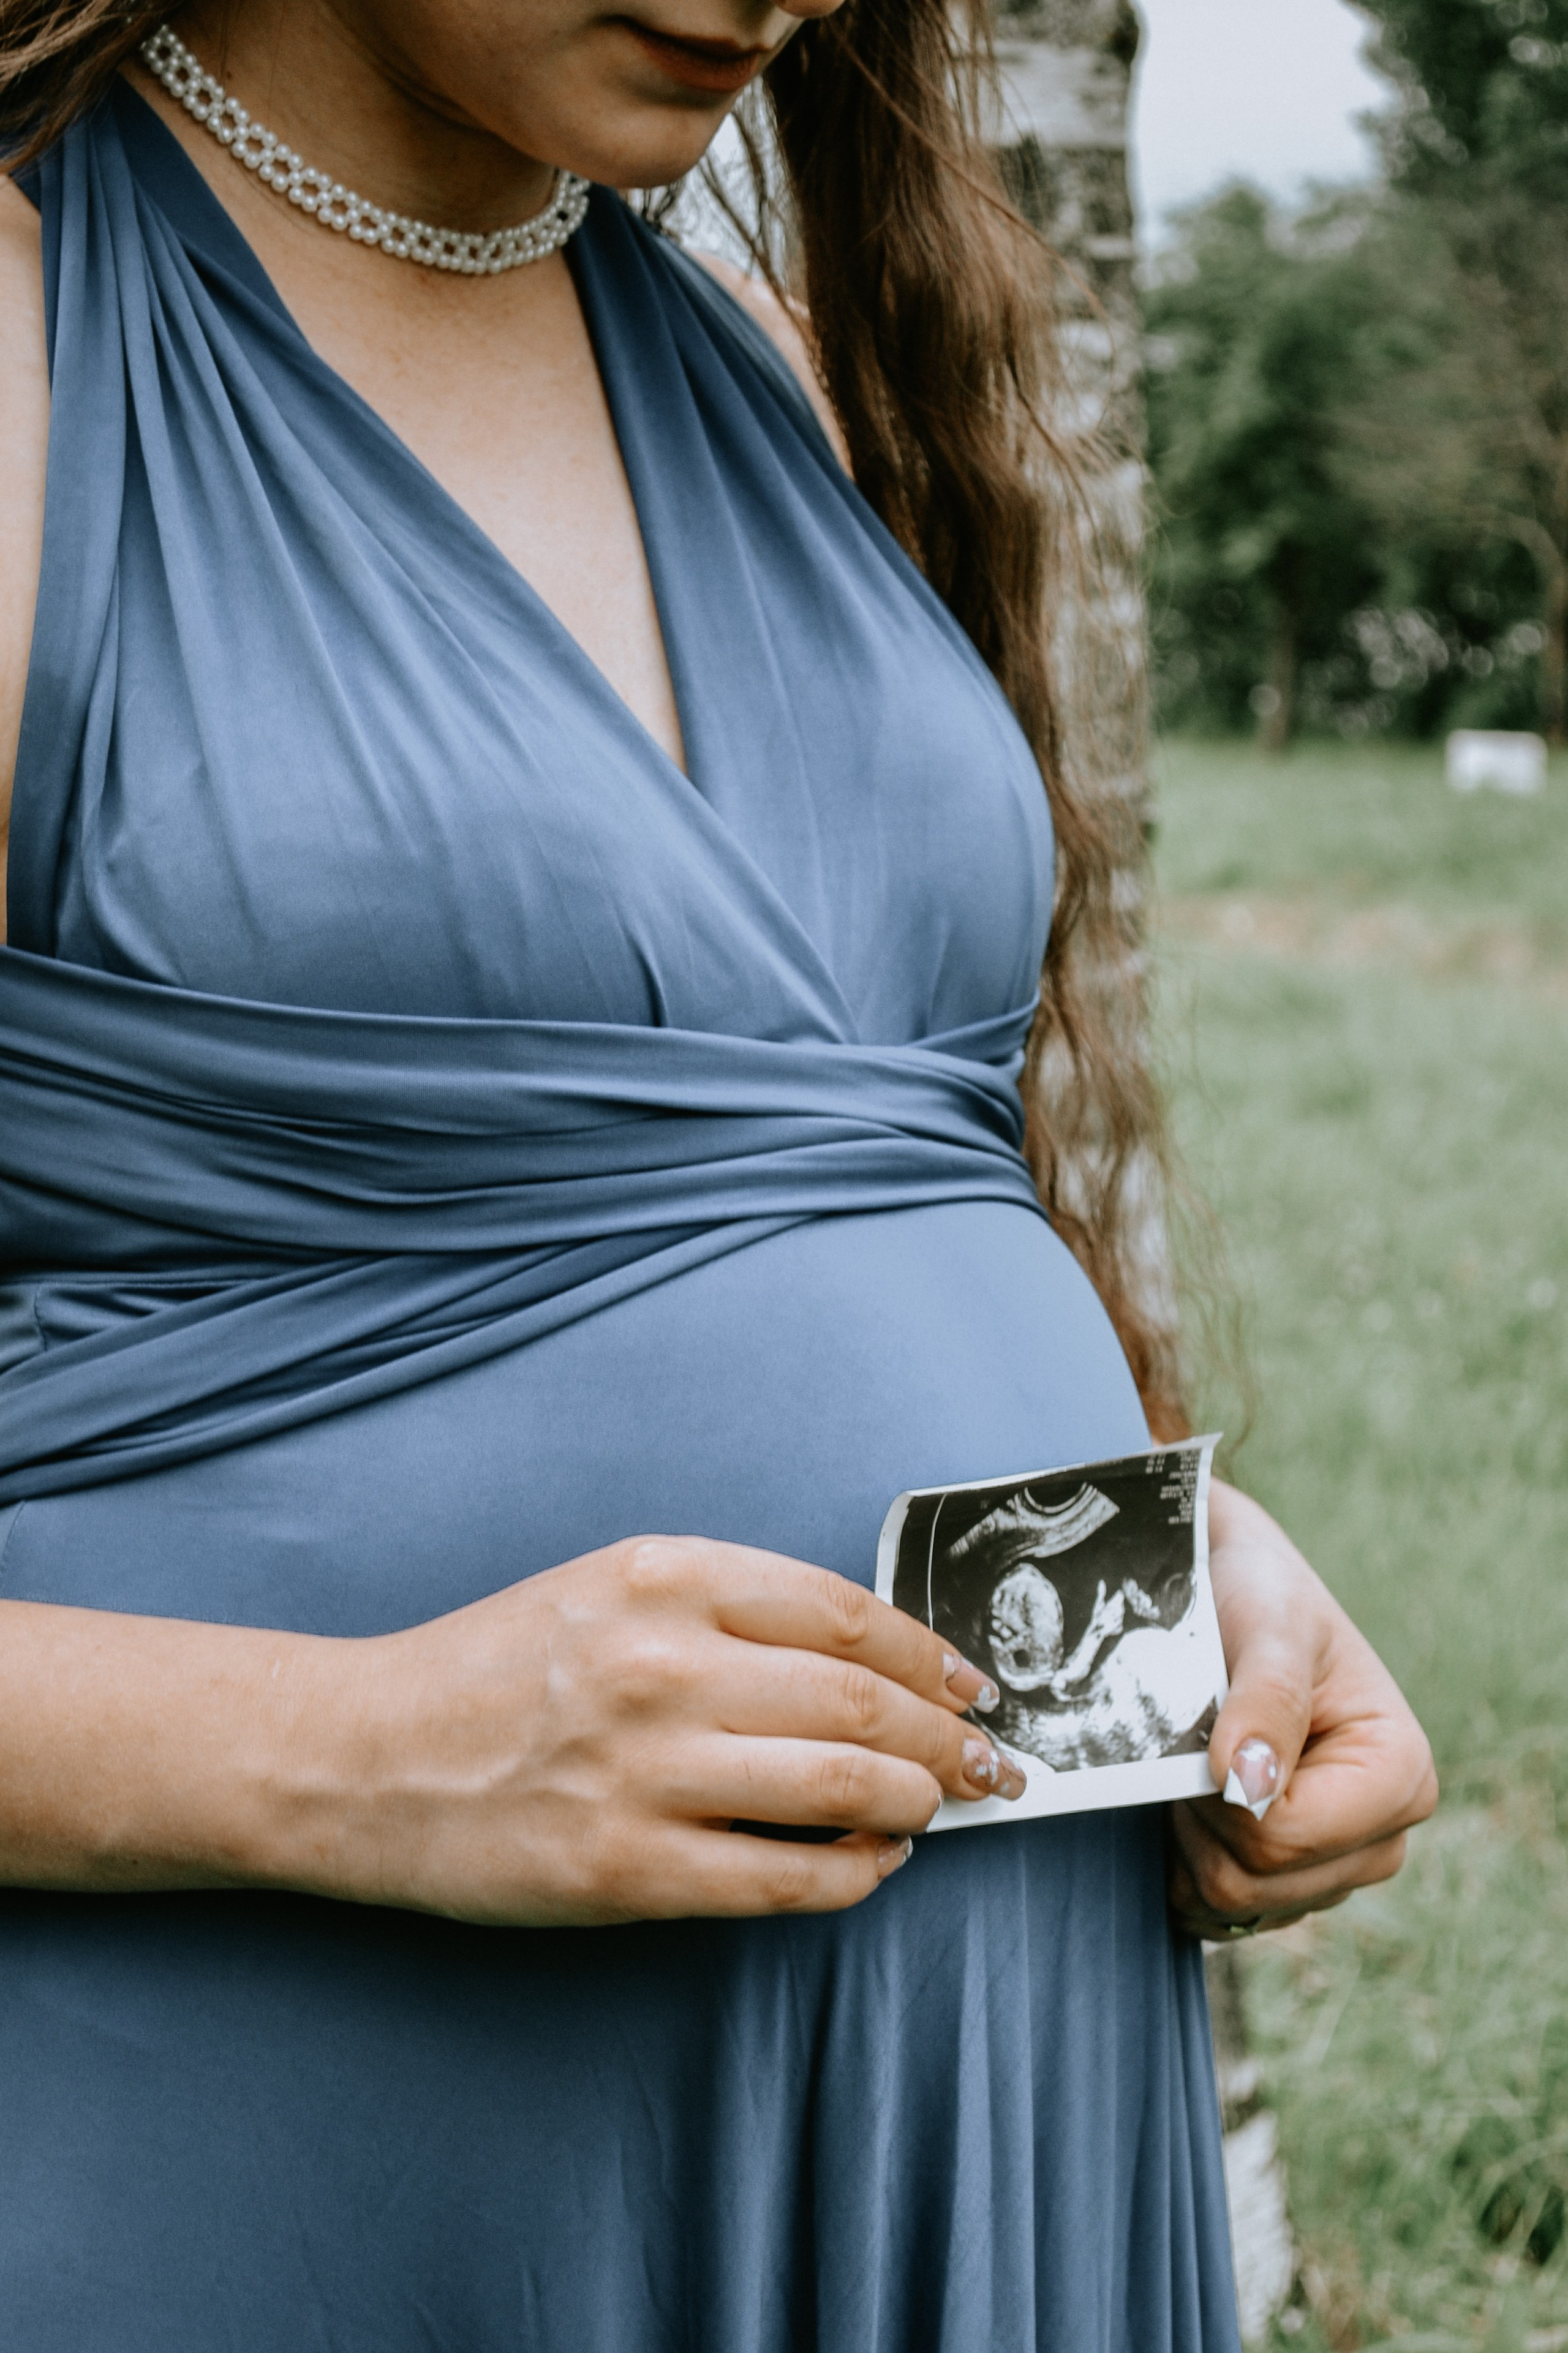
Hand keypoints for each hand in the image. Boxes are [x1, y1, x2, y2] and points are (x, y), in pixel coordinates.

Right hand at [330, 1536, 1024, 1927]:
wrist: (366, 1756)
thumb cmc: (500, 1668)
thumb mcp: (609, 1587)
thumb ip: (729, 1606)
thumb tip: (873, 1658)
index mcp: (659, 1576)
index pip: (840, 1610)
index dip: (927, 1650)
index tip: (970, 1679)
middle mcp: (658, 1664)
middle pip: (856, 1698)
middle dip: (947, 1736)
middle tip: (991, 1761)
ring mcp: (643, 1772)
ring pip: (838, 1784)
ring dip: (916, 1801)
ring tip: (941, 1807)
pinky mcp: (625, 1870)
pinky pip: (783, 1877)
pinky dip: (853, 1873)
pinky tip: (876, 1863)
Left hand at [1167, 1480, 1436, 1940]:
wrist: (1236, 1595)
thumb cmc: (1261, 1599)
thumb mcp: (1270, 1628)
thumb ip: (1266, 1701)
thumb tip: (1250, 1788)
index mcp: (1401, 1778)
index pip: (1285, 1837)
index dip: (1222, 1793)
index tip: (1211, 1729)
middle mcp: (1383, 1839)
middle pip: (1259, 1880)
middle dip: (1205, 1816)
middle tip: (1199, 1742)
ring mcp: (1337, 1869)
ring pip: (1233, 1902)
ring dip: (1193, 1835)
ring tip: (1200, 1764)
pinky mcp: (1291, 1886)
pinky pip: (1221, 1915)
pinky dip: (1188, 1863)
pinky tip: (1194, 1805)